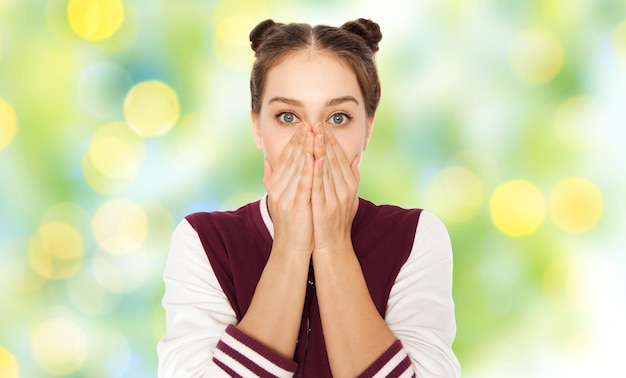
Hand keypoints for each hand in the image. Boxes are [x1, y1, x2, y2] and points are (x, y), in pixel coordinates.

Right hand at [263, 124, 315, 255]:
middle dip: (301, 140)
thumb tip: (266, 161)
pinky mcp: (296, 206)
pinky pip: (304, 184)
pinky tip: (314, 156)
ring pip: (297, 168)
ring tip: (313, 133)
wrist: (290, 249)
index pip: (285, 158)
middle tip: (310, 123)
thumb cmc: (291, 223)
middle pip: (291, 159)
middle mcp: (278, 188)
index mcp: (276, 185)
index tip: (303, 126)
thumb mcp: (279, 197)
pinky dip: (309, 170)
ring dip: (306, 149)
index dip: (294, 141)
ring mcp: (286, 197)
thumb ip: (272, 178)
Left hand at [311, 124, 359, 253]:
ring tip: (313, 134)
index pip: (341, 158)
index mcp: (350, 185)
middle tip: (317, 123)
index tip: (324, 126)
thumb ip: (352, 177)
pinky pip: (319, 185)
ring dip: (320, 150)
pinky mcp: (324, 207)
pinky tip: (312, 157)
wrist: (333, 246)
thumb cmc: (339, 221)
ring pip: (327, 169)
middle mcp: (345, 189)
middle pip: (334, 160)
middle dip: (325, 140)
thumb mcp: (350, 197)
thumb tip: (355, 158)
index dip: (333, 141)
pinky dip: (316, 170)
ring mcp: (335, 198)